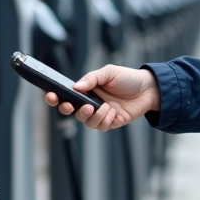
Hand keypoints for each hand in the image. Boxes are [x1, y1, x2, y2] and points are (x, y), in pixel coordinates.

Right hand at [46, 65, 160, 132]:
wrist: (148, 89)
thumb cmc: (127, 78)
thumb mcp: (108, 72)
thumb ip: (91, 78)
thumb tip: (75, 87)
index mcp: (87, 90)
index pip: (66, 96)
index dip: (55, 98)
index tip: (51, 96)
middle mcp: (91, 103)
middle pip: (72, 112)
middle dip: (70, 110)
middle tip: (78, 105)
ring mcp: (101, 114)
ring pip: (87, 122)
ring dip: (94, 116)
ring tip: (105, 107)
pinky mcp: (111, 122)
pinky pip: (101, 127)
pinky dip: (106, 120)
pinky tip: (114, 112)